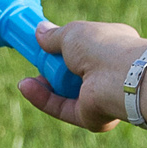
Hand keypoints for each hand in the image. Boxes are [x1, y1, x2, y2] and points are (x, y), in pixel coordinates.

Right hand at [20, 20, 146, 132]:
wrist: (121, 76)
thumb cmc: (103, 47)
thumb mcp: (72, 33)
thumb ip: (54, 35)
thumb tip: (40, 31)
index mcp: (111, 47)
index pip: (85, 49)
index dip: (66, 48)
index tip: (46, 46)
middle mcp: (107, 73)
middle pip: (73, 74)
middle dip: (52, 70)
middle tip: (36, 64)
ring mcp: (100, 97)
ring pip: (65, 94)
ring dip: (43, 87)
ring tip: (26, 81)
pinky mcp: (90, 116)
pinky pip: (62, 108)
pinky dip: (43, 99)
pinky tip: (26, 88)